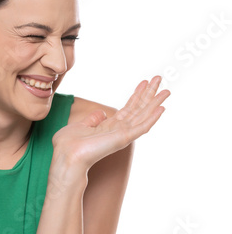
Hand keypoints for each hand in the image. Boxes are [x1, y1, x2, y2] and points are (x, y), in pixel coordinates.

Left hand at [52, 76, 169, 171]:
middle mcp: (119, 130)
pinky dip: (152, 117)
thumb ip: (93, 120)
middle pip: (138, 109)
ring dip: (155, 102)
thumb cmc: (69, 144)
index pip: (128, 109)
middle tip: (159, 79)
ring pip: (144, 115)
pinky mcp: (124, 138)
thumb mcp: (81, 126)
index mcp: (109, 127)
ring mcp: (123, 135)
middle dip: (149, 94)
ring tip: (166, 90)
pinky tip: (161, 108)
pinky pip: (142, 127)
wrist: (67, 155)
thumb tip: (101, 113)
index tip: (144, 82)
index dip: (137, 95)